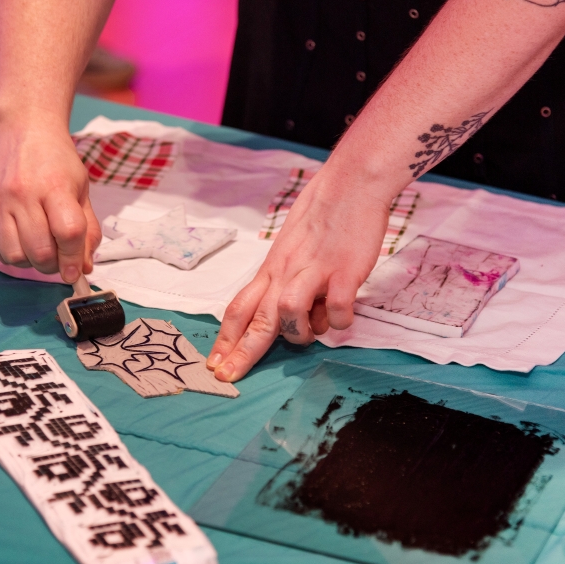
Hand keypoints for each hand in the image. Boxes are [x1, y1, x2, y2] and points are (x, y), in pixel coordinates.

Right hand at [0, 126, 100, 281]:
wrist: (24, 132)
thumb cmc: (58, 162)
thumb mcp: (82, 189)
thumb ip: (87, 229)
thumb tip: (83, 268)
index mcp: (55, 187)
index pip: (68, 233)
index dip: (74, 259)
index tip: (76, 271)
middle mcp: (23, 194)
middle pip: (40, 251)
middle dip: (54, 266)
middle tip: (60, 258)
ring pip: (16, 256)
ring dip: (33, 263)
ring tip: (41, 249)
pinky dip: (15, 256)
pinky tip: (24, 242)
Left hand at [206, 145, 401, 381]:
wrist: (350, 186)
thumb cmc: (320, 216)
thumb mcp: (289, 247)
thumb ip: (284, 279)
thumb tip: (285, 314)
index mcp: (272, 270)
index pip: (240, 308)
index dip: (226, 339)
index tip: (214, 364)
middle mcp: (287, 274)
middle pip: (257, 320)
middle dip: (241, 354)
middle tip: (228, 378)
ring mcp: (316, 273)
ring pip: (290, 315)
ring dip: (301, 333)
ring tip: (315, 328)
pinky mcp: (345, 274)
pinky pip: (338, 311)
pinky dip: (340, 321)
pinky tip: (344, 314)